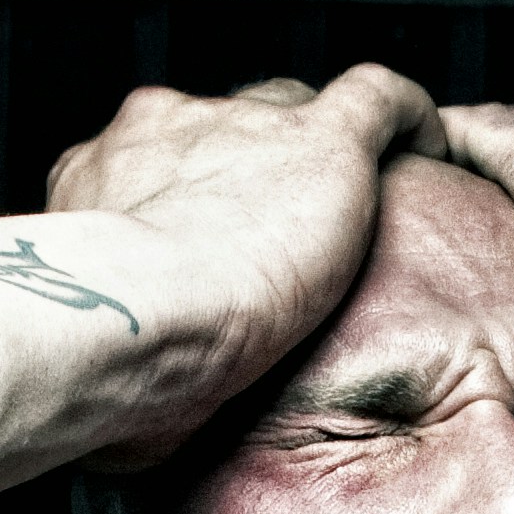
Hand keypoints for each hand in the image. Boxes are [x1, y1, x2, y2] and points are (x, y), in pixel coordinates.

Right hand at [45, 66, 431, 461]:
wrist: (135, 318)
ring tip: (351, 204)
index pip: (160, 160)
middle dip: (254, 163)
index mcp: (102, 173)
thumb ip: (116, 332)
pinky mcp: (320, 138)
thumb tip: (131, 416)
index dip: (194, 194)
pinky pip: (376, 97)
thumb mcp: (86, 333)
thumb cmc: (101, 355)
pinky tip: (427, 138)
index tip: (217, 237)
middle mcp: (164, 128)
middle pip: (227, 125)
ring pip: (295, 111)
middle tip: (281, 230)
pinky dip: (407, 115)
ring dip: (317, 149)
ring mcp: (243, 125)